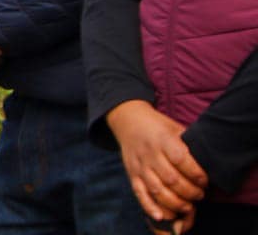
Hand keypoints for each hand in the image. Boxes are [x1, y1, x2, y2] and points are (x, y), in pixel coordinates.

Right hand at [107, 100, 207, 223]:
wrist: (128, 121)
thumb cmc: (158, 126)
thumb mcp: (175, 128)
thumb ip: (189, 145)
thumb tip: (209, 164)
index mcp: (162, 140)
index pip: (180, 160)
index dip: (196, 174)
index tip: (205, 181)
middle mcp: (149, 154)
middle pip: (171, 179)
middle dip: (190, 192)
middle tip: (200, 195)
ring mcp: (139, 166)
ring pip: (157, 190)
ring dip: (175, 203)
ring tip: (188, 206)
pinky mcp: (132, 175)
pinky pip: (140, 194)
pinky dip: (150, 207)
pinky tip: (162, 216)